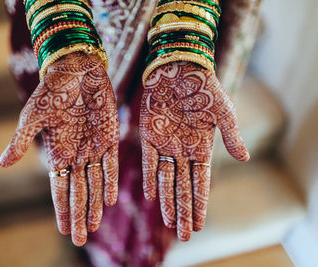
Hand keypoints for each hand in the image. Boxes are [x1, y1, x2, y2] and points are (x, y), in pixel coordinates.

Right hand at [0, 52, 118, 245]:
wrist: (76, 69)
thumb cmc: (51, 91)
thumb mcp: (32, 117)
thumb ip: (20, 141)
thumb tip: (0, 165)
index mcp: (57, 151)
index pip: (59, 188)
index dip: (62, 209)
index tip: (64, 230)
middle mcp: (76, 154)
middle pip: (78, 191)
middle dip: (79, 215)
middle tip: (80, 239)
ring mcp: (94, 147)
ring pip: (95, 183)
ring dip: (95, 205)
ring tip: (94, 226)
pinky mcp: (110, 137)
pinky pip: (111, 164)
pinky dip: (109, 182)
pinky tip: (109, 200)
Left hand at [140, 61, 248, 240]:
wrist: (178, 67)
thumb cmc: (204, 86)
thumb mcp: (223, 111)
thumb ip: (232, 135)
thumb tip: (245, 160)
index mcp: (202, 147)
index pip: (201, 183)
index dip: (200, 204)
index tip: (200, 225)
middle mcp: (183, 150)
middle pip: (184, 187)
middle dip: (184, 211)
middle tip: (184, 236)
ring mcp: (166, 144)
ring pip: (166, 180)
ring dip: (168, 201)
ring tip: (170, 224)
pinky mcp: (149, 136)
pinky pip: (148, 162)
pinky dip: (149, 179)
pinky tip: (150, 197)